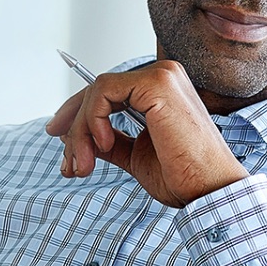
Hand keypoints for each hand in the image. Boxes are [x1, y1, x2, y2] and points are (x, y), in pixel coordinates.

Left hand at [44, 60, 249, 207]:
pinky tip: (103, 145)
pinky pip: (104, 92)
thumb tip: (79, 138)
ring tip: (82, 165)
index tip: (58, 138)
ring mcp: (161, 76)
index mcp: (161, 91)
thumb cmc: (183, 176)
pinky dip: (93, 120)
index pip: (108, 92)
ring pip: (97, 91)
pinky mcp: (157, 83)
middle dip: (73, 127)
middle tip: (67, 163)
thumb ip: (111, 142)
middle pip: (98, 90)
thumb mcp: (135, 156)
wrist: (208, 190)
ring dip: (80, 131)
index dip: (78, 113)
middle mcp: (163, 75)